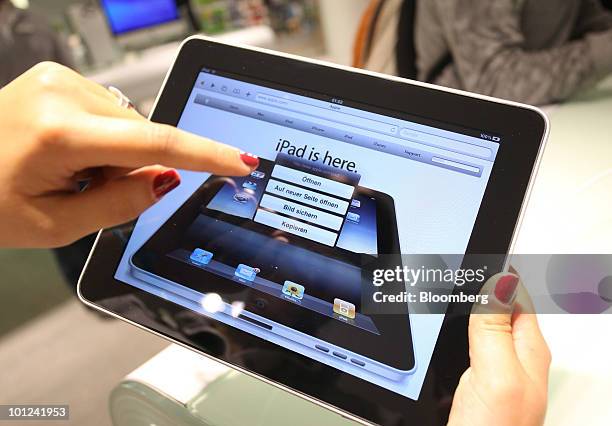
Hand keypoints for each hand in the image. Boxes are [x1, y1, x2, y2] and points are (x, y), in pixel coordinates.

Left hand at [0, 62, 258, 247]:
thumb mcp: (53, 226)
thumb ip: (119, 205)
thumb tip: (167, 179)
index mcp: (59, 133)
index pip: (156, 143)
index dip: (206, 155)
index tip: (240, 160)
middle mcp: (63, 92)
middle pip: (145, 136)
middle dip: (133, 169)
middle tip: (86, 190)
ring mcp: (61, 78)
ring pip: (131, 125)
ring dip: (117, 154)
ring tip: (70, 170)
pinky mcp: (60, 77)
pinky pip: (112, 112)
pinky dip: (104, 138)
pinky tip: (68, 151)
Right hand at [448, 273, 550, 425]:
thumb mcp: (497, 375)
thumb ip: (495, 329)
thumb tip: (499, 281)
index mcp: (527, 350)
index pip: (516, 295)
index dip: (497, 272)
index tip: (475, 256)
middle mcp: (513, 360)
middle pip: (500, 308)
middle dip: (482, 285)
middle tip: (465, 266)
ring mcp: (493, 374)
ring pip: (482, 326)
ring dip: (469, 307)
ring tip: (458, 286)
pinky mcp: (474, 385)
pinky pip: (468, 346)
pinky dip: (457, 330)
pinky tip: (449, 327)